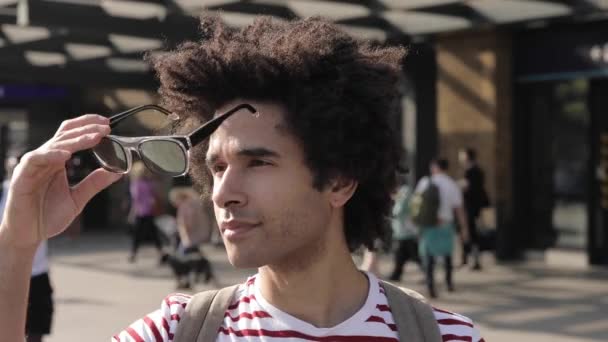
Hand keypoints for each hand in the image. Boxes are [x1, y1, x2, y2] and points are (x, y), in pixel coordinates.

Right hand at [0, 115, 121, 248]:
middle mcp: (45, 159)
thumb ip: (94, 183)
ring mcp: (32, 166)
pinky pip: (35, 160)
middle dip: (87, 129)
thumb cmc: (47, 215)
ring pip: (54, 144)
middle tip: (106, 127)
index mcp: (57, 161)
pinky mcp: (22, 177)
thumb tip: (116, 172)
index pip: (71, 134)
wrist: (28, 234)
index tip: (108, 124)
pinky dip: (51, 155)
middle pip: (65, 134)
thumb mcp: (77, 198)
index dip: (88, 126)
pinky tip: (66, 155)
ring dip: (75, 139)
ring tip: (94, 137)